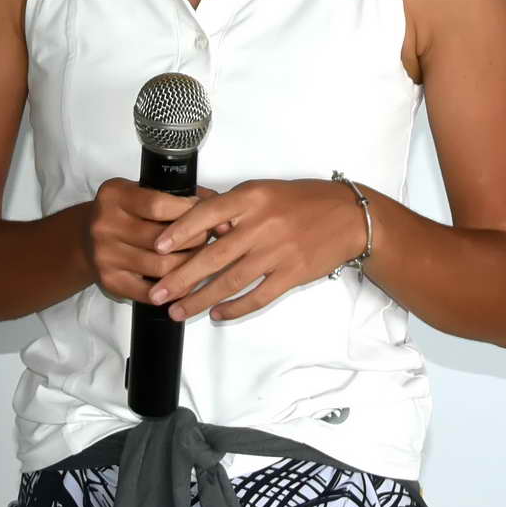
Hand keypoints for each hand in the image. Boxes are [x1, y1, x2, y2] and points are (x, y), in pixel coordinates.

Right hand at [82, 178, 219, 304]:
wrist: (87, 239)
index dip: (188, 211)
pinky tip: (186, 283)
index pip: (158, 205)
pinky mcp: (109, 281)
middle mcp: (104, 224)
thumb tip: (221, 209)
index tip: (206, 213)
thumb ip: (180, 195)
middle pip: (161, 239)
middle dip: (194, 240)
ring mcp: (104, 255)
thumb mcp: (143, 192)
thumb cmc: (126, 213)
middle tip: (208, 239)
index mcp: (114, 195)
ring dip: (188, 265)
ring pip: (160, 267)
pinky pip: (149, 292)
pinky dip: (172, 290)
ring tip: (200, 259)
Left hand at [148, 179, 366, 322]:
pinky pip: (258, 296)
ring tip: (178, 312)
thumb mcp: (264, 190)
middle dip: (181, 278)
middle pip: (213, 256)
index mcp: (251, 198)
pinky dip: (236, 308)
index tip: (156, 248)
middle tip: (157, 294)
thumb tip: (191, 221)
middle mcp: (261, 225)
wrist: (349, 217)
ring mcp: (277, 252)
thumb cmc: (302, 201)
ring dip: (201, 300)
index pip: (206, 214)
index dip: (179, 232)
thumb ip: (231, 206)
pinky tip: (218, 315)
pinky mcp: (292, 274)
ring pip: (231, 281)